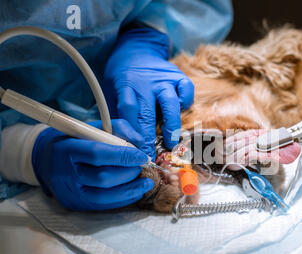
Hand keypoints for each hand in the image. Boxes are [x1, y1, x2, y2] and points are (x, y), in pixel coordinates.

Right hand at [32, 119, 153, 210]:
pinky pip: (102, 206)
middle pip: (102, 178)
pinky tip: (134, 192)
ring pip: (103, 196)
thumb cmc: (74, 140)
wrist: (45, 159)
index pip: (98, 154)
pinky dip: (122, 200)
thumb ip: (118, 129)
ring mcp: (69, 191)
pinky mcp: (74, 204)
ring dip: (130, 190)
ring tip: (145, 183)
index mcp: (68, 149)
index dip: (123, 156)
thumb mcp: (92, 127)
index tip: (142, 156)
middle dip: (128, 173)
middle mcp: (66, 173)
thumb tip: (140, 143)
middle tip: (143, 167)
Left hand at [103, 27, 193, 159]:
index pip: (128, 111)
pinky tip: (182, 111)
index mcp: (126, 85)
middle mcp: (146, 82)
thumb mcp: (111, 90)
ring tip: (171, 141)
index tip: (132, 150)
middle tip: (149, 154)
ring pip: (170, 103)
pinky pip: (186, 90)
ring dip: (170, 124)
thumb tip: (116, 141)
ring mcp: (164, 79)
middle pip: (147, 112)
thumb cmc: (123, 76)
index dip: (130, 132)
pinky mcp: (179, 76)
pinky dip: (186, 101)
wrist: (138, 48)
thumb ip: (115, 111)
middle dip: (148, 136)